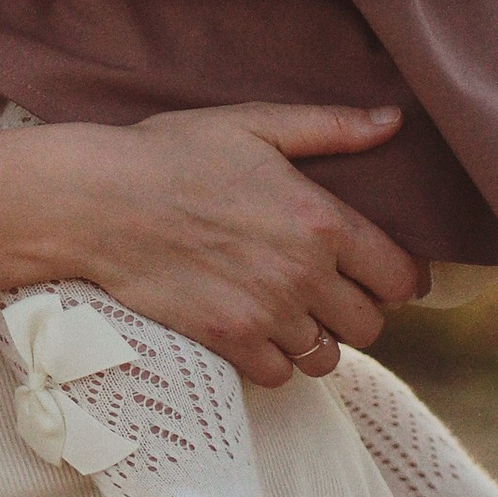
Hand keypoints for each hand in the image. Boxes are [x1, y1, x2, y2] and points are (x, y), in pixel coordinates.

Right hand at [49, 99, 423, 387]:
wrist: (98, 200)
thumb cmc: (172, 153)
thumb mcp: (254, 124)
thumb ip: (331, 127)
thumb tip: (394, 121)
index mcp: (321, 221)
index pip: (399, 277)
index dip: (397, 278)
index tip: (378, 272)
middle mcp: (303, 274)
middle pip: (371, 324)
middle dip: (359, 309)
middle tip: (332, 292)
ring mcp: (265, 313)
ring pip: (327, 357)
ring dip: (318, 339)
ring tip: (295, 315)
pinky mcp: (227, 340)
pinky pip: (280, 375)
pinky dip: (275, 361)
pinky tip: (258, 332)